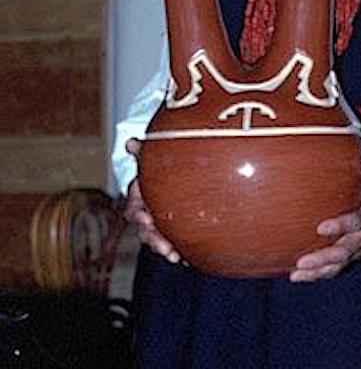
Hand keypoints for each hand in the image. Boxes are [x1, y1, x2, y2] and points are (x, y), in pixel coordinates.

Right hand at [124, 138, 181, 263]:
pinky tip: (181, 257)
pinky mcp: (170, 233)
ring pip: (151, 237)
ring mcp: (157, 222)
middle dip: (147, 232)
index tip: (146, 212)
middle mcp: (146, 208)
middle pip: (141, 225)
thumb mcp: (156, 158)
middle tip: (157, 235)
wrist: (192, 182)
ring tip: (169, 251)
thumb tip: (130, 142)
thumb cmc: (167, 168)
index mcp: (142, 191)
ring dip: (158, 245)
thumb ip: (144, 151)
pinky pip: (167, 246)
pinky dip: (173, 252)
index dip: (138, 206)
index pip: (134, 199)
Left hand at [290, 155, 360, 282]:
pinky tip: (298, 275)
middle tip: (302, 261)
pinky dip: (319, 273)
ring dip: (318, 271)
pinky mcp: (355, 255)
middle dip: (323, 258)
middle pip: (345, 251)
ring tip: (296, 274)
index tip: (320, 228)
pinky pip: (337, 267)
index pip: (357, 223)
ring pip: (339, 265)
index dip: (341, 226)